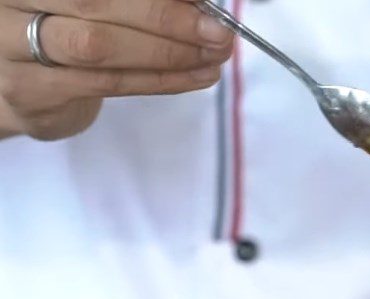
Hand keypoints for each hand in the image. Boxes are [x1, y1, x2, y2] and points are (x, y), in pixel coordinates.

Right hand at [0, 0, 233, 140]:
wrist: (22, 84)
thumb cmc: (65, 26)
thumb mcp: (96, 3)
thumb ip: (138, 0)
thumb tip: (200, 2)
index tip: (207, 0)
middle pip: (96, 2)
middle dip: (167, 18)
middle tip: (219, 32)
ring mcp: (13, 42)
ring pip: (100, 46)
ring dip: (167, 54)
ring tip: (214, 56)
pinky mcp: (32, 89)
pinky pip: (108, 84)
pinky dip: (159, 81)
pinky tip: (195, 76)